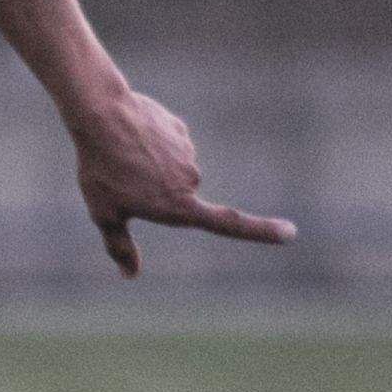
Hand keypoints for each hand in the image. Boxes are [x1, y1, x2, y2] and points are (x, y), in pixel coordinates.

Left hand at [67, 85, 295, 275]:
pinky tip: (131, 137)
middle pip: (179, 193)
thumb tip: (130, 276)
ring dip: (152, 165)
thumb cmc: (100, 170)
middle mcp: (190, 181)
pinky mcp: (180, 131)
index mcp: (178, 206)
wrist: (101, 116)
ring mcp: (187, 154)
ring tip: (124, 155)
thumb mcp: (105, 214)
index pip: (228, 224)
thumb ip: (121, 246)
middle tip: (123, 178)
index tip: (291, 233)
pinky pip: (167, 145)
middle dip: (156, 189)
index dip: (261, 231)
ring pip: (172, 168)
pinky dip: (151, 144)